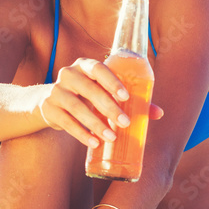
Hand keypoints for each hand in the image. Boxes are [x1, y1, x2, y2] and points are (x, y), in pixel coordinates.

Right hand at [38, 57, 163, 147]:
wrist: (51, 102)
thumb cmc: (87, 95)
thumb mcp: (104, 92)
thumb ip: (130, 100)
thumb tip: (159, 113)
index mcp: (85, 65)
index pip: (99, 68)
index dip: (112, 81)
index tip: (126, 97)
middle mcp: (69, 74)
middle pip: (89, 90)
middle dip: (108, 108)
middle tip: (125, 124)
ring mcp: (56, 91)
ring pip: (76, 107)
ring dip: (95, 123)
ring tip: (111, 137)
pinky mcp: (49, 109)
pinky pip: (66, 122)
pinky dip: (81, 134)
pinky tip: (93, 142)